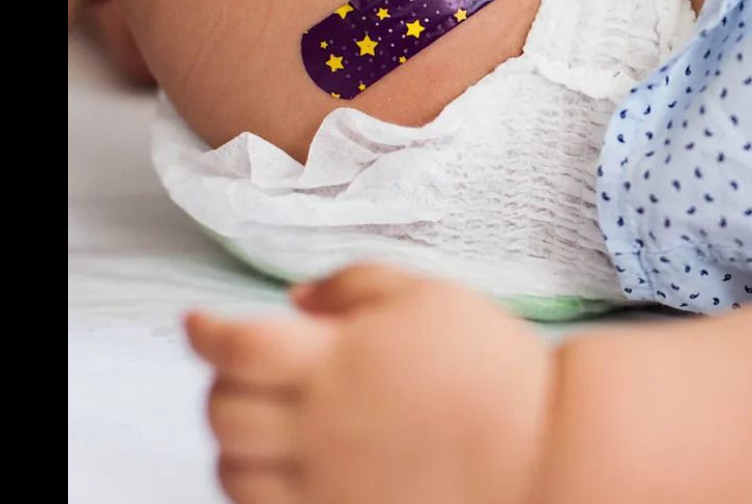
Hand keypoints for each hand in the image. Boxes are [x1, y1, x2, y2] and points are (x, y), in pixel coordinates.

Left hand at [186, 265, 552, 503]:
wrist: (539, 446)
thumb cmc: (491, 366)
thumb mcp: (427, 295)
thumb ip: (354, 284)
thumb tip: (298, 298)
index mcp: (331, 359)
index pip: (233, 345)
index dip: (204, 331)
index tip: (196, 323)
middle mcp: (314, 424)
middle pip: (222, 407)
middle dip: (222, 380)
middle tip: (244, 366)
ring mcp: (322, 480)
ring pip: (231, 467)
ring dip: (232, 436)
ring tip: (259, 417)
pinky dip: (254, 484)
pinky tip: (281, 464)